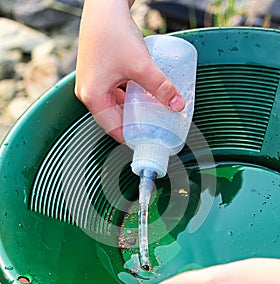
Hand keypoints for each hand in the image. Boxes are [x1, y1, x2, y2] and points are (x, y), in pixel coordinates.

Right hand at [75, 0, 184, 142]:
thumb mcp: (140, 64)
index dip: (133, 136)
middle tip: (155, 127)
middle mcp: (89, 93)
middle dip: (135, 123)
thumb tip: (177, 104)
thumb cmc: (112, 32)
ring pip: (116, 106)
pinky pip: (115, 93)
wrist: (104, 4)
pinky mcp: (99, 74)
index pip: (114, 129)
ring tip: (152, 112)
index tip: (150, 140)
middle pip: (115, 119)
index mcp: (93, 97)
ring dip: (133, 109)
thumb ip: (160, 86)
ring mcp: (93, 83)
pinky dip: (130, 97)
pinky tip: (144, 94)